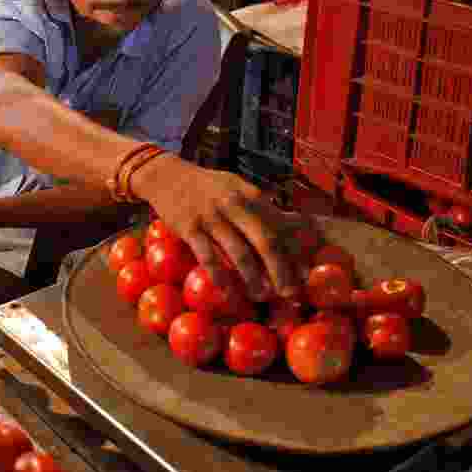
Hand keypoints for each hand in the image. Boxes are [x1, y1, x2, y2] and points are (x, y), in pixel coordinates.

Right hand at [133, 154, 303, 300]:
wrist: (166, 175)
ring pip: (238, 252)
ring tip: (260, 296)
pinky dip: (219, 275)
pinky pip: (208, 256)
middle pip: (266, 241)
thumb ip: (259, 208)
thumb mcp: (236, 189)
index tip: (306, 273)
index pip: (280, 225)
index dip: (296, 251)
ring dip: (252, 278)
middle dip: (280, 270)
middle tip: (288, 293)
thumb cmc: (206, 187)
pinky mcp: (189, 227)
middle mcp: (234, 205)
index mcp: (250, 195)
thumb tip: (291, 228)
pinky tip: (226, 290)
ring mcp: (211, 216)